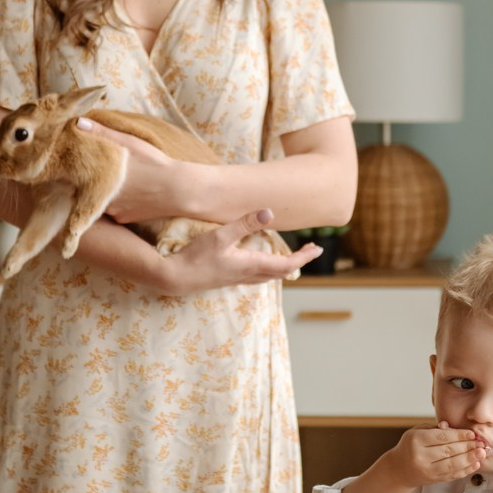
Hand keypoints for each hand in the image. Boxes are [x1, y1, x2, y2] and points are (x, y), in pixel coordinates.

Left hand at [76, 118, 181, 222]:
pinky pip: (114, 212)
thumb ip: (102, 133)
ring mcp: (112, 211)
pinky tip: (129, 194)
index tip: (81, 163)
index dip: (78, 169)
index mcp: (99, 177)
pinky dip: (118, 204)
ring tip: (118, 182)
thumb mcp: (129, 142)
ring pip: (100, 201)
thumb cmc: (153, 163)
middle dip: (92, 181)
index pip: (77, 175)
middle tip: (100, 171)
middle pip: (88, 189)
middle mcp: (101, 197)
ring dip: (104, 193)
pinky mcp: (123, 219)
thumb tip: (77, 123)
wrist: (177, 189)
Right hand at [163, 210, 319, 294]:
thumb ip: (245, 224)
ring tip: (293, 256)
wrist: (175, 278)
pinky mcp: (230, 279)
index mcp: (252, 265)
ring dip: (285, 266)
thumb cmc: (196, 257)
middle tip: (311, 249)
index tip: (317, 248)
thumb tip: (270, 213)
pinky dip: (270, 269)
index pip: (287, 264)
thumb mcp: (220, 236)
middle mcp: (249, 275)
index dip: (304, 257)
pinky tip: (263, 262)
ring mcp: (239, 279)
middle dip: (299, 260)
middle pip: (282, 272)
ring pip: (270, 276)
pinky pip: (258, 276)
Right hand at [392, 420, 487, 488]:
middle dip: (468, 446)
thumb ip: (436, 428)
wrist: (400, 469)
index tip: (472, 433)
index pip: (442, 437)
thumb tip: (455, 427)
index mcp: (416, 440)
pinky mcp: (433, 480)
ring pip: (452, 465)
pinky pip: (452, 475)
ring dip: (470, 459)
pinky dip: (466, 470)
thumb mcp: (418, 431)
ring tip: (482, 453)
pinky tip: (475, 464)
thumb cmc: (411, 445)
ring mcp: (427, 470)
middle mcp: (421, 456)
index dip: (459, 435)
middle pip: (449, 451)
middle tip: (481, 442)